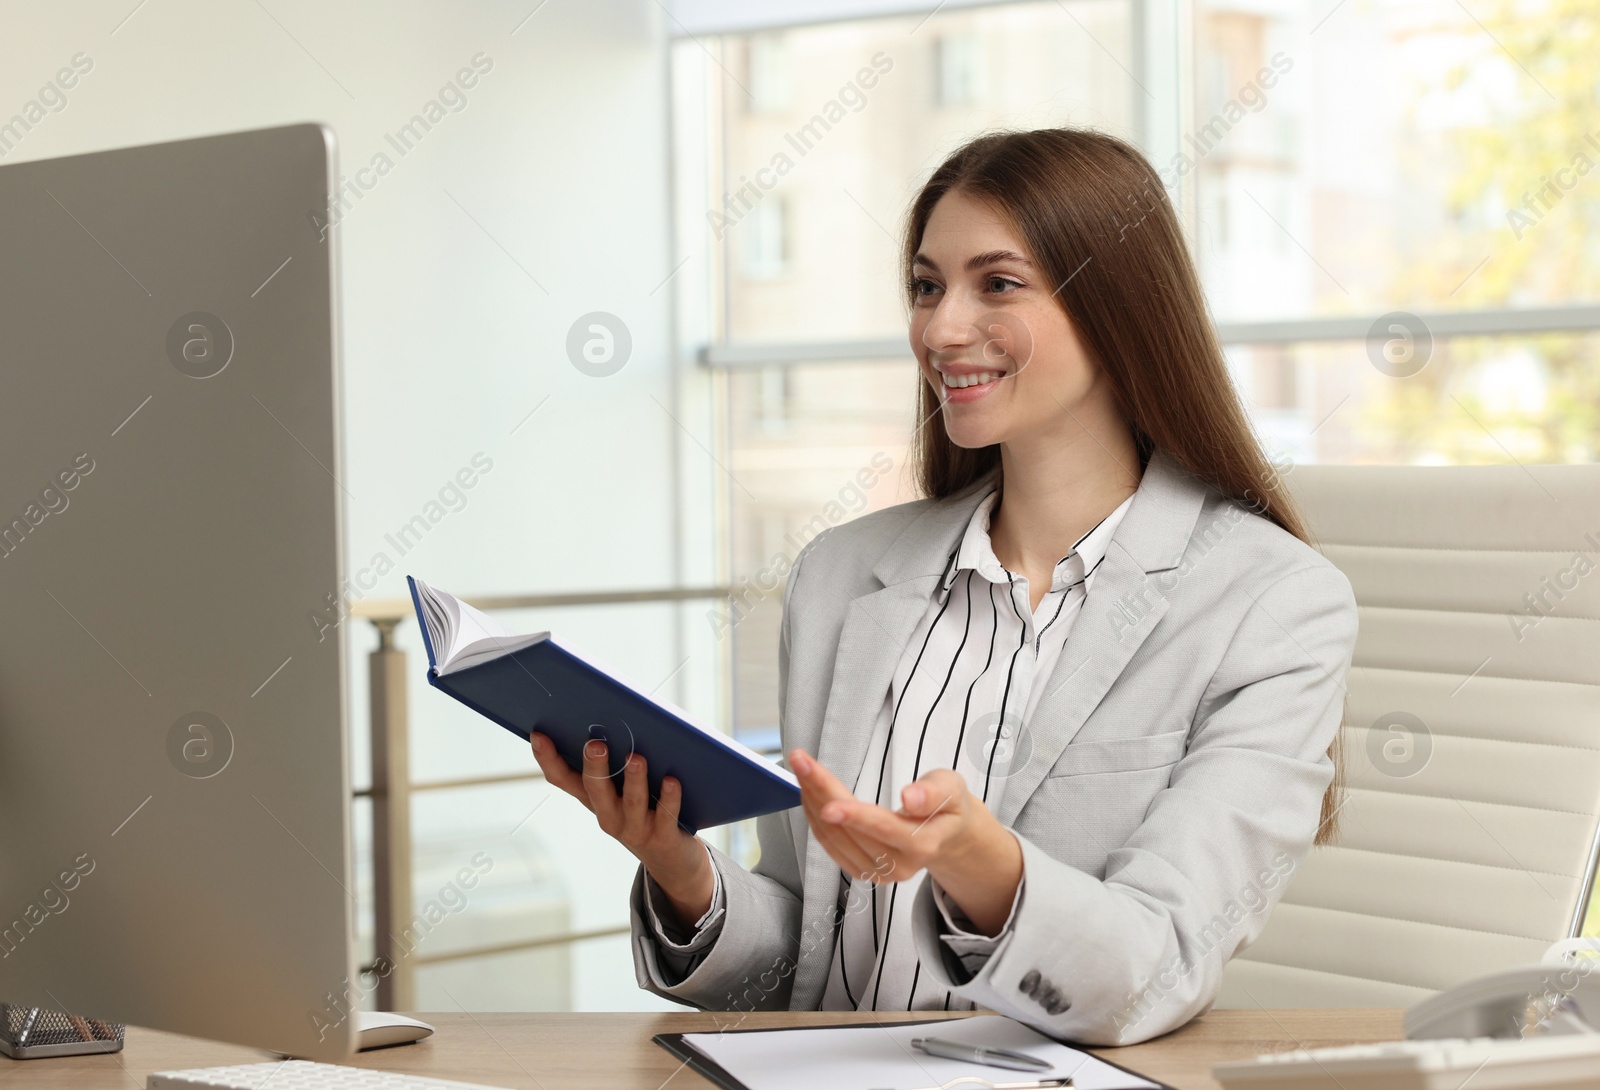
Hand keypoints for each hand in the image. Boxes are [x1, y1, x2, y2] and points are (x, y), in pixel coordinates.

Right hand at [530, 732, 714, 926]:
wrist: (671, 859)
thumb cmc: (646, 809)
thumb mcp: (625, 787)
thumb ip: (619, 759)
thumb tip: (621, 714)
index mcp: (594, 798)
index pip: (562, 778)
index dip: (548, 758)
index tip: (538, 733)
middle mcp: (608, 815)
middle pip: (595, 789)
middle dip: (594, 766)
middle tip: (595, 743)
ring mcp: (634, 828)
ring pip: (631, 802)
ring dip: (633, 779)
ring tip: (636, 757)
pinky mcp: (662, 837)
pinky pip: (665, 815)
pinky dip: (668, 798)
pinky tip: (671, 780)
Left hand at [790, 748, 1022, 934]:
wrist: (946, 835)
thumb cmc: (947, 804)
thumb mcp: (951, 788)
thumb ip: (933, 793)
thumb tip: (909, 798)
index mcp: (923, 845)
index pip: (883, 828)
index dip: (854, 816)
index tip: (827, 804)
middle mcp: (899, 867)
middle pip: (850, 830)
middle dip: (821, 792)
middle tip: (799, 760)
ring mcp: (878, 874)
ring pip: (833, 838)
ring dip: (812, 801)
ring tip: (801, 768)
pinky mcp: (862, 872)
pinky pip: (829, 845)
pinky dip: (814, 816)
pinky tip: (808, 792)